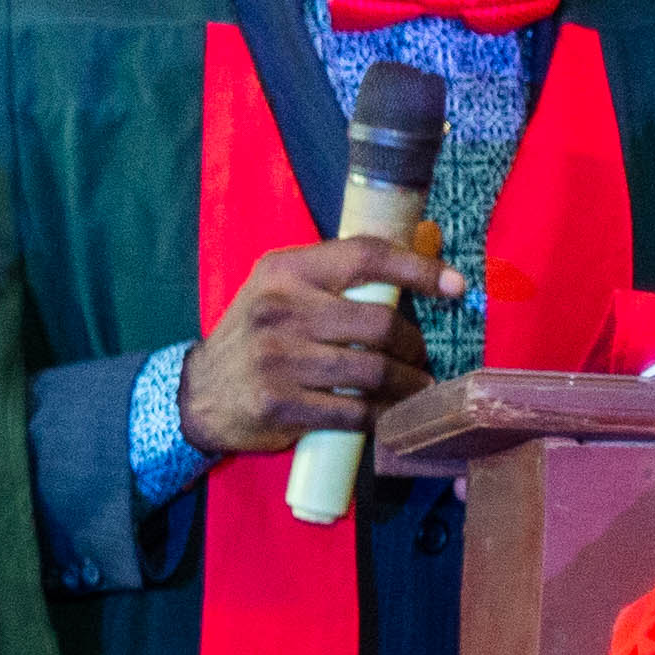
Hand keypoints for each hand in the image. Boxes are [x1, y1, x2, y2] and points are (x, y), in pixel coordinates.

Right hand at [180, 231, 462, 457]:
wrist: (198, 393)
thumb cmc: (256, 337)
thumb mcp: (283, 292)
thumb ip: (342, 275)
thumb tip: (428, 239)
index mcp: (283, 271)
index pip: (364, 256)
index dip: (418, 269)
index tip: (457, 286)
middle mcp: (278, 310)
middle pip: (379, 323)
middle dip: (415, 344)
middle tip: (421, 356)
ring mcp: (277, 359)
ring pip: (374, 370)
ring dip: (409, 383)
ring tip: (416, 386)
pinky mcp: (280, 403)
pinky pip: (355, 411)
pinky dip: (383, 414)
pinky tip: (390, 412)